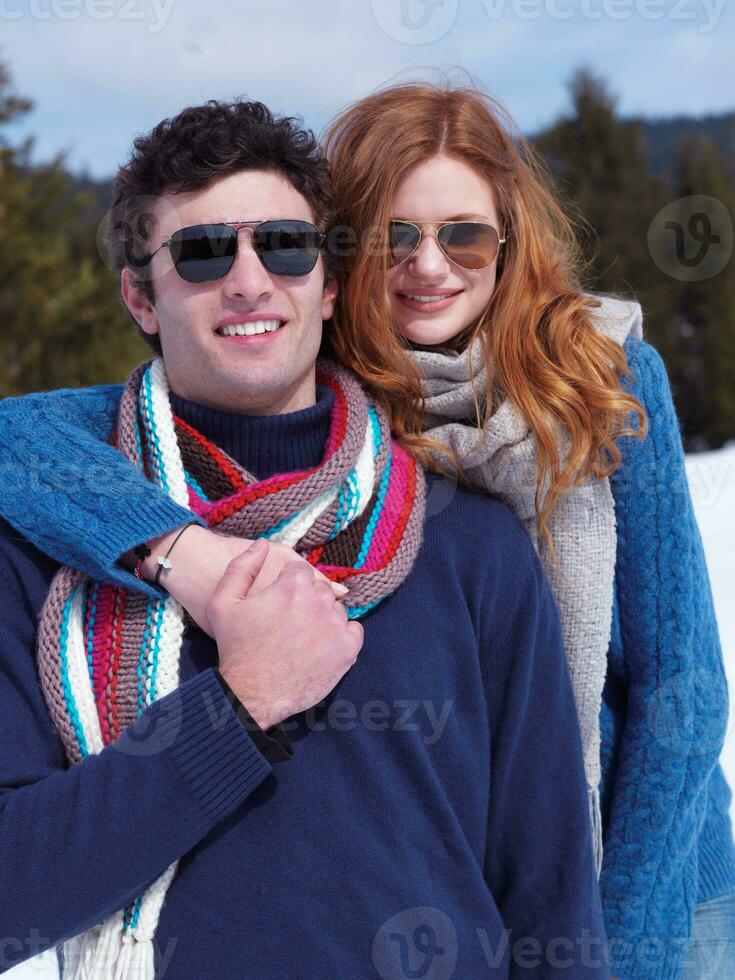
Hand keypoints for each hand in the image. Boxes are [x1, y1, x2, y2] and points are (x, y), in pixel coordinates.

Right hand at [208, 539, 363, 728]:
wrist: (251, 693)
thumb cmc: (236, 647)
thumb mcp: (223, 602)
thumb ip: (243, 566)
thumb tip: (262, 543)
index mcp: (293, 584)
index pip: (301, 573)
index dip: (288, 588)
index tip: (278, 607)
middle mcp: (319, 600)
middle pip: (321, 590)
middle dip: (307, 602)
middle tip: (288, 625)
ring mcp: (336, 625)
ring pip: (336, 611)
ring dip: (324, 619)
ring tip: (302, 639)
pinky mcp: (348, 648)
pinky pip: (353, 630)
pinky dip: (341, 637)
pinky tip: (320, 647)